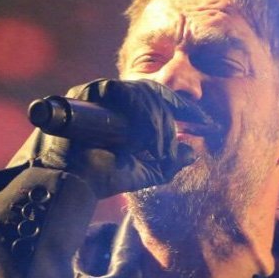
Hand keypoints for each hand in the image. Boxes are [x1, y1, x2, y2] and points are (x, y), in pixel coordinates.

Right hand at [26, 79, 201, 198]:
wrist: (71, 185)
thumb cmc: (101, 177)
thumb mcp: (145, 171)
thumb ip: (169, 162)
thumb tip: (191, 151)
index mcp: (125, 111)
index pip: (159, 97)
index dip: (185, 108)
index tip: (207, 122)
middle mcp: (111, 99)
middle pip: (153, 93)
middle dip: (168, 121)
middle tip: (170, 148)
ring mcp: (97, 94)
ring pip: (141, 93)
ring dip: (155, 121)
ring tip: (155, 150)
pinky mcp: (85, 94)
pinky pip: (120, 92)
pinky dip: (138, 113)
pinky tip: (142, 138)